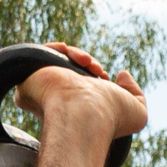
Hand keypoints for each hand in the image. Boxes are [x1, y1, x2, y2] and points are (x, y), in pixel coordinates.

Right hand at [17, 43, 148, 138]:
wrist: (85, 112)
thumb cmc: (111, 117)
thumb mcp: (137, 112)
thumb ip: (135, 93)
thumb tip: (122, 74)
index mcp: (78, 111)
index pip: (84, 88)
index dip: (97, 78)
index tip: (107, 80)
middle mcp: (59, 101)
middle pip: (72, 72)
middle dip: (89, 64)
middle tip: (99, 71)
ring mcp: (43, 89)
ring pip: (58, 61)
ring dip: (78, 56)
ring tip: (90, 64)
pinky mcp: (28, 77)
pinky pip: (39, 54)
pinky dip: (58, 49)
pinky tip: (72, 55)